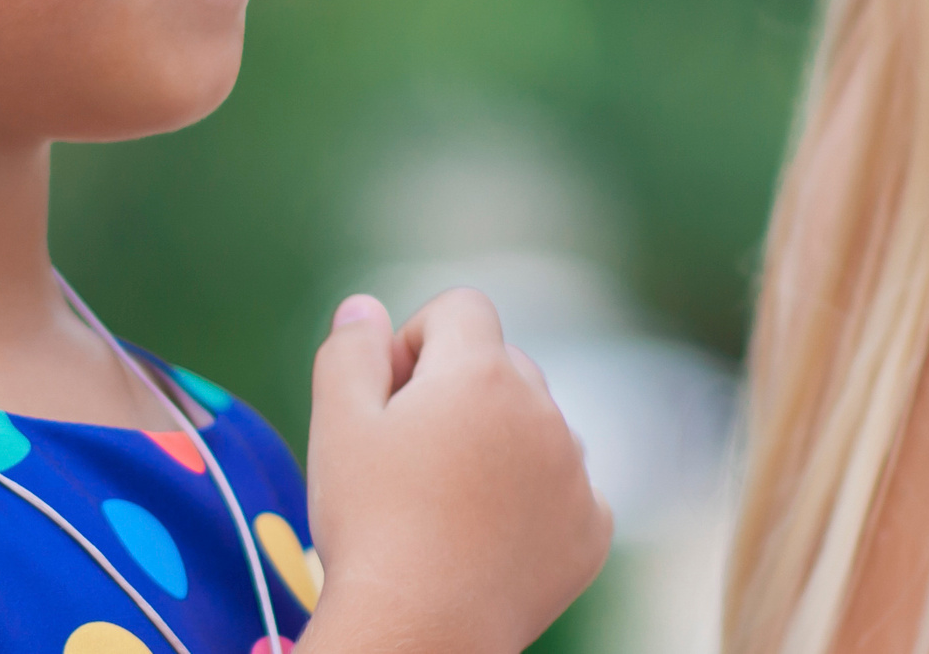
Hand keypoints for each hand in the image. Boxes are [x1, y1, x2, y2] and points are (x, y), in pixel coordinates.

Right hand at [301, 289, 610, 653]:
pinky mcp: (591, 528)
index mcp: (481, 373)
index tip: (393, 396)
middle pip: (503, 364)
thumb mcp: (337, 422)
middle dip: (459, 388)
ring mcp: (576, 473)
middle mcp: (543, 412)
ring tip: (448, 498)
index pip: (461, 309)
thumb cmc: (370, 522)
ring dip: (500, 439)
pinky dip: (531, 496)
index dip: (418, 341)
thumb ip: (351, 349)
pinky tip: (487, 533)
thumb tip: (366, 307)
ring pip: (536, 423)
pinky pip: (565, 484)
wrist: (419, 630)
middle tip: (412, 453)